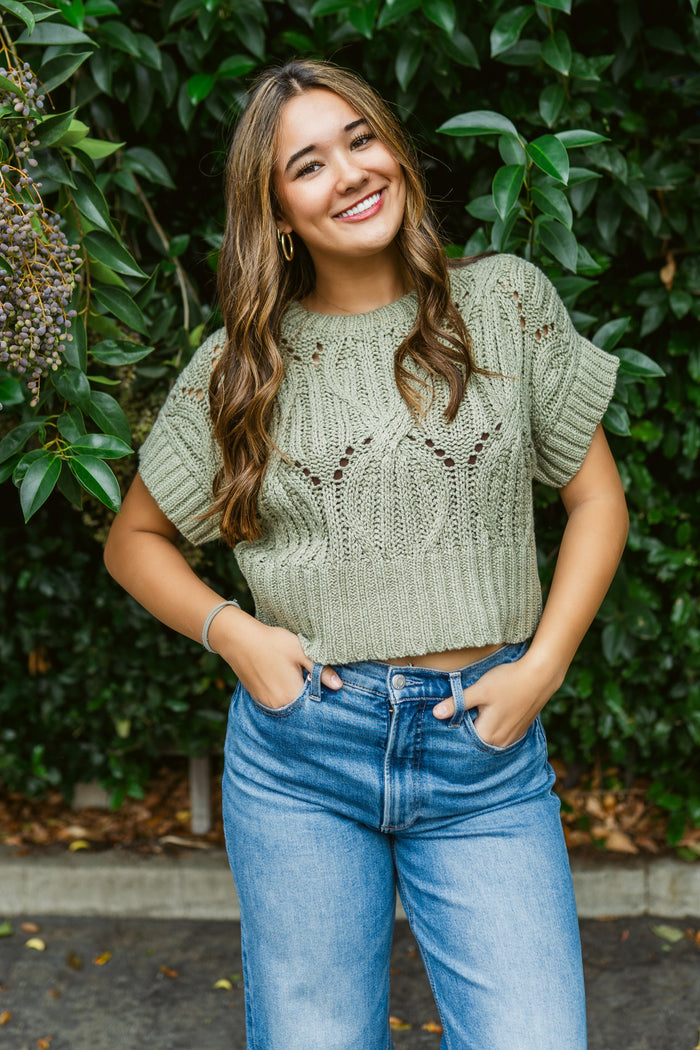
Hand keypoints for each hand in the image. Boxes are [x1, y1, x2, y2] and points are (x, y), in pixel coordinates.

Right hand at [216, 617, 341, 709]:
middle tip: (310, 680)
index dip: (322, 695)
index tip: (325, 685)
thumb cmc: (272, 643)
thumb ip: (320, 670)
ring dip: (296, 697)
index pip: (315, 705)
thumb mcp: (300, 651)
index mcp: (291, 695)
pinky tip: (283, 680)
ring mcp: (266, 704)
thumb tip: (339, 685)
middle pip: (301, 707)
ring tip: (296, 678)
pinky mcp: (258, 698)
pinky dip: (284, 696)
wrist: (239, 640)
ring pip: (289, 706)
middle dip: (309, 697)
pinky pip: (277, 703)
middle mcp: (278, 705)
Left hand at [431, 654, 557, 747]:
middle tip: (463, 709)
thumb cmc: (508, 681)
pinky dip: (493, 727)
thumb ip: (457, 703)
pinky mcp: (519, 731)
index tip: (449, 714)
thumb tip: (436, 714)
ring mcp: (511, 738)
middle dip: (466, 727)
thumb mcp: (479, 690)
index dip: (454, 725)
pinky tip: (492, 712)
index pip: (461, 737)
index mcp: (486, 735)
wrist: (539, 676)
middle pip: (474, 739)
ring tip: (478, 709)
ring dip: (480, 726)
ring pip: (487, 737)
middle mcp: (499, 742)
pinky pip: (499, 734)